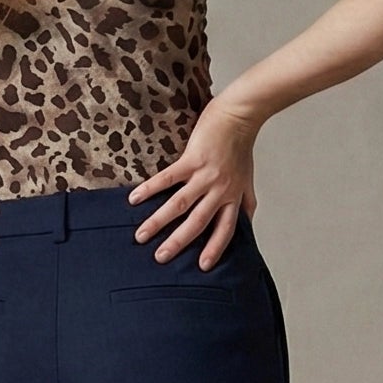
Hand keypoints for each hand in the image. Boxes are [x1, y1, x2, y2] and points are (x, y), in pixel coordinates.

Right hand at [126, 93, 262, 266]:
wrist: (239, 116)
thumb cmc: (241, 146)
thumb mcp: (248, 179)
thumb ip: (246, 202)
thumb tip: (247, 222)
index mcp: (232, 196)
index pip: (225, 229)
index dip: (215, 248)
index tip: (203, 266)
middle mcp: (219, 190)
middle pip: (198, 222)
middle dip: (178, 242)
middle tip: (160, 258)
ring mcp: (205, 175)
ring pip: (180, 204)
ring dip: (159, 221)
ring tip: (141, 235)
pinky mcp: (191, 159)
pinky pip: (168, 178)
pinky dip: (150, 189)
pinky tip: (134, 199)